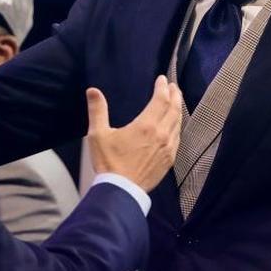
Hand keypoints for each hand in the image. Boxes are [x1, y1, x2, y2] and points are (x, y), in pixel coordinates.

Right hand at [86, 75, 181, 191]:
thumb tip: (93, 91)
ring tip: (176, 101)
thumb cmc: (109, 163)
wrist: (121, 190)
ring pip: (178, 123)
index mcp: (146, 125)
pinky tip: (174, 125)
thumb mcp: (98, 135)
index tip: (162, 79)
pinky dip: (177, 126)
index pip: (161, 100)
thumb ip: (97, 110)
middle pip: (174, 109)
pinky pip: (177, 138)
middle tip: (173, 86)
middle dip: (175, 95)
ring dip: (178, 109)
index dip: (163, 87)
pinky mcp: (169, 160)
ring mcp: (168, 148)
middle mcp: (161, 134)